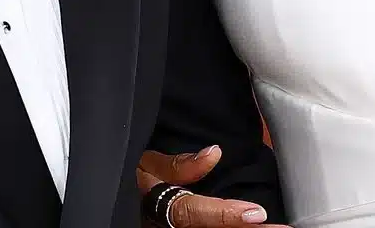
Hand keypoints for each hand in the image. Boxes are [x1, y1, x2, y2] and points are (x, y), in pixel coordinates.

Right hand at [137, 146, 284, 225]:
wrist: (118, 195)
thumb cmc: (131, 174)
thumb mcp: (143, 163)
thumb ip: (177, 164)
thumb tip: (214, 153)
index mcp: (159, 207)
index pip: (193, 213)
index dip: (225, 215)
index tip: (256, 214)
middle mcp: (170, 226)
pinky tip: (256, 227)